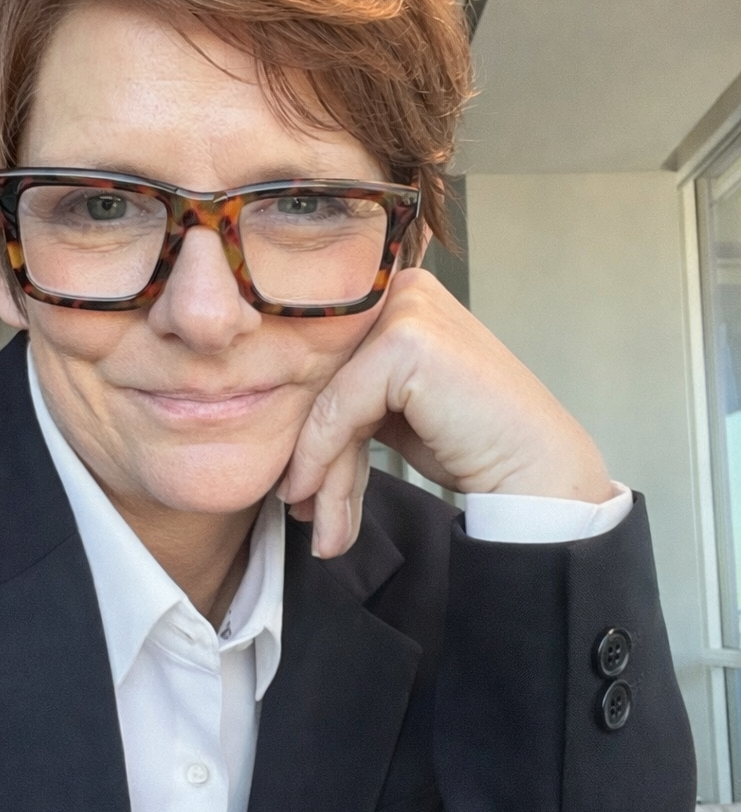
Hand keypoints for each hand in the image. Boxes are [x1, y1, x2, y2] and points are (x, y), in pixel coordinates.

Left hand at [277, 268, 612, 558]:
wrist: (533, 473)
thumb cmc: (470, 442)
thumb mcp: (391, 408)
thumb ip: (345, 394)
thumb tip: (277, 418)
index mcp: (395, 294)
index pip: (325, 359)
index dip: (305, 424)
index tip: (293, 481)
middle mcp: (400, 289)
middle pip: (324, 378)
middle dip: (309, 452)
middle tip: (298, 507)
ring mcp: (405, 310)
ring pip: (326, 397)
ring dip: (317, 468)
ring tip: (316, 522)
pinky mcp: (405, 341)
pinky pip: (338, 408)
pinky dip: (322, 458)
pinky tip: (316, 498)